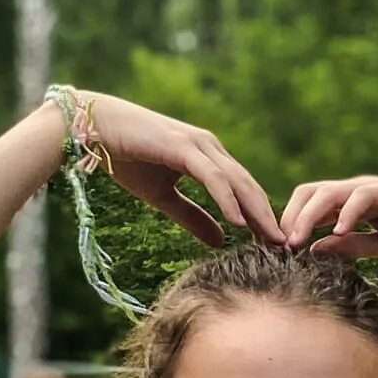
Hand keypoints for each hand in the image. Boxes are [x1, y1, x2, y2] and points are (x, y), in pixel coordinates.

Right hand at [83, 94, 282, 244]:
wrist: (91, 129)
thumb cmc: (125, 158)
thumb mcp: (164, 197)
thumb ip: (192, 218)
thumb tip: (220, 242)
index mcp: (209, 159)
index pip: (243, 192)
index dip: (260, 218)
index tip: (274, 247)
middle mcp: (210, 149)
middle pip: (248, 188)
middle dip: (268, 219)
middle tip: (286, 249)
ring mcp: (198, 145)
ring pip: (237, 183)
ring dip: (256, 213)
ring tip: (270, 241)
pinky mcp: (183, 147)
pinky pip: (213, 177)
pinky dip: (227, 200)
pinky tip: (239, 223)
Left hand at [281, 177, 377, 258]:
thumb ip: (350, 247)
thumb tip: (315, 250)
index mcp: (351, 204)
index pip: (309, 205)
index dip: (291, 225)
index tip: (279, 251)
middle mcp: (355, 191)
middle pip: (308, 193)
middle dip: (289, 218)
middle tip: (278, 246)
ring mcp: (372, 188)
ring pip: (327, 193)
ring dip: (308, 216)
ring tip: (296, 240)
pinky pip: (360, 198)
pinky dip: (346, 214)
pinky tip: (337, 234)